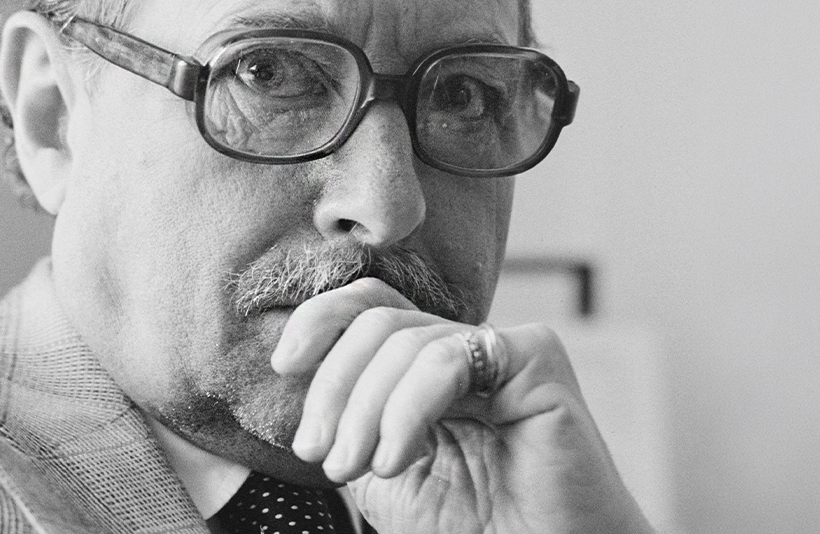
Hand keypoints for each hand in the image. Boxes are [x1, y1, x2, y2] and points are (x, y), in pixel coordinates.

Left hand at [271, 277, 653, 533]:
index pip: (368, 307)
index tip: (283, 366)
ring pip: (403, 341)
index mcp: (430, 362)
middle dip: (334, 387)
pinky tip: (398, 459)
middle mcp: (468, 344)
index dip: (319, 321)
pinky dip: (406, 408)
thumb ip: (349, 416)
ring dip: (365, 410)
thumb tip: (294, 368)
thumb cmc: (470, 523)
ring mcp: (504, 345)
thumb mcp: (381, 467)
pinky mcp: (536, 357)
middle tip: (320, 454)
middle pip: (376, 322)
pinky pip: (447, 359)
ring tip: (358, 467)